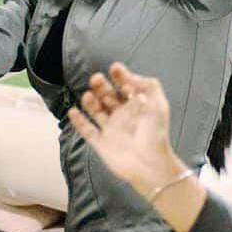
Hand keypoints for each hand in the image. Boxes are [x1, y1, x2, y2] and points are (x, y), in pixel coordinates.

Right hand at [67, 63, 177, 197]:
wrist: (149, 163)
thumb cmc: (155, 133)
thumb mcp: (158, 104)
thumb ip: (148, 85)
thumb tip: (131, 77)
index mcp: (137, 107)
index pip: (126, 87)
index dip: (120, 77)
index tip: (115, 68)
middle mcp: (122, 116)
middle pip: (108, 97)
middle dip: (102, 86)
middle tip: (96, 78)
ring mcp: (111, 130)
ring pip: (96, 111)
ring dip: (90, 101)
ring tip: (88, 95)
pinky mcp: (102, 144)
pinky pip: (87, 130)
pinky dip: (79, 121)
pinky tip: (73, 110)